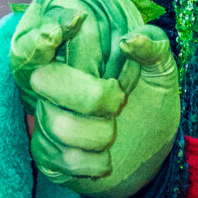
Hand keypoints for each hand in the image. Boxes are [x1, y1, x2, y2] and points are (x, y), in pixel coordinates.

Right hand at [10, 0, 180, 197]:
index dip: (38, 39)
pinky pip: (63, 159)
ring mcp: (46, 121)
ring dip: (99, 134)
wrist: (150, 154)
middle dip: (91, 96)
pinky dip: (94, 163)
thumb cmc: (151, 104)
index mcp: (73, 58)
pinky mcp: (48, 155)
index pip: (36, 40)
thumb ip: (154, 48)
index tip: (57, 35)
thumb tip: (130, 40)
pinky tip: (105, 159)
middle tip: (119, 101)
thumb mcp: (161, 73)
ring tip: (114, 133)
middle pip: (44, 80)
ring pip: (59, 126)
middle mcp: (51, 87)